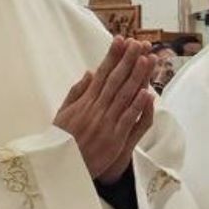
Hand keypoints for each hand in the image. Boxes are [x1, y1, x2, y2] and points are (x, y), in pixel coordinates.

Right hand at [55, 37, 157, 182]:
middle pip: (115, 80)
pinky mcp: (113, 139)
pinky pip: (128, 119)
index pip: (101, 74)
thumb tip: (89, 72)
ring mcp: (105, 123)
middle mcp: (95, 109)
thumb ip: (77, 92)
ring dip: (137, 77)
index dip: (112, 56)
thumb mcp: (63, 113)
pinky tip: (147, 93)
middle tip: (139, 43)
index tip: (121, 40)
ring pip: (124, 96)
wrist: (60, 168)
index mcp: (84, 102)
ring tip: (147, 60)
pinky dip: (137, 106)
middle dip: (128, 60)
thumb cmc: (61, 141)